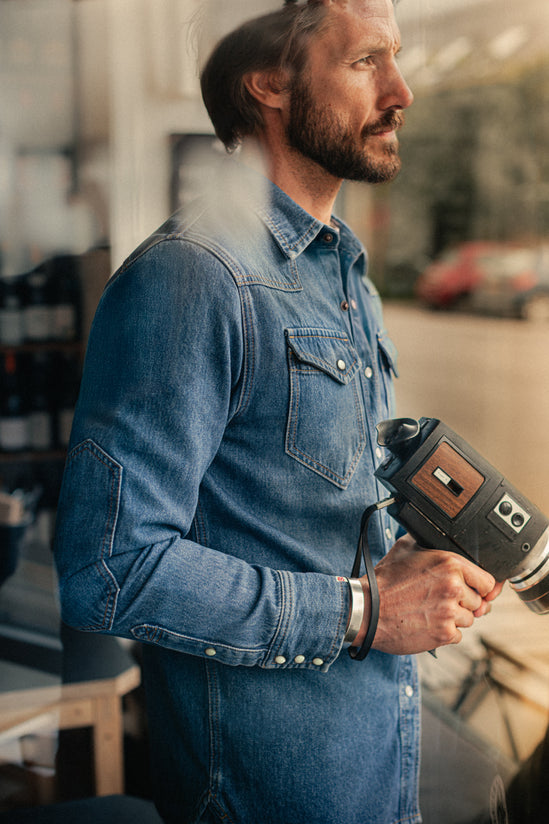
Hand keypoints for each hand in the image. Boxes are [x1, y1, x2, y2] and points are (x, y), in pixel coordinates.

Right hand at [352, 534, 503, 655]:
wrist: (368, 609)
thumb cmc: (385, 580)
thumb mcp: (407, 547)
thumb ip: (430, 542)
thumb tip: (441, 537)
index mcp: (450, 563)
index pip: (488, 580)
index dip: (480, 586)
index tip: (475, 590)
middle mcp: (454, 587)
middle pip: (479, 601)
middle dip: (464, 602)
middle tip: (441, 599)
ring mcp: (450, 612)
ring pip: (469, 619)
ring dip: (454, 618)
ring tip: (431, 610)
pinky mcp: (444, 634)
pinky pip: (457, 635)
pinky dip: (445, 632)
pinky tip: (428, 622)